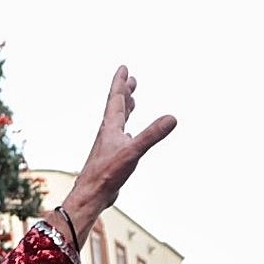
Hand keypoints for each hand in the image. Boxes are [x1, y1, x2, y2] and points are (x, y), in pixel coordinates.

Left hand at [60, 67, 177, 236]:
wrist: (91, 194)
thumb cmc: (107, 173)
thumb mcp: (133, 151)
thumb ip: (152, 134)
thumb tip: (172, 118)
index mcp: (111, 127)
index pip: (116, 99)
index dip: (120, 83)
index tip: (124, 68)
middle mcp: (108, 133)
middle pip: (117, 107)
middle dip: (124, 92)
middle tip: (131, 80)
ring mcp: (108, 146)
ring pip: (118, 122)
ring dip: (125, 109)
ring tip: (132, 100)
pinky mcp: (111, 158)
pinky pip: (120, 137)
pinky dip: (125, 129)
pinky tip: (128, 134)